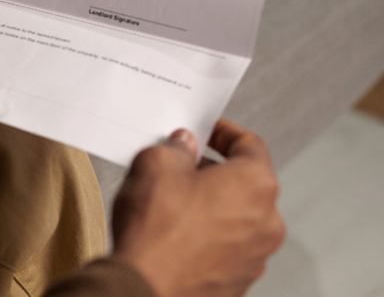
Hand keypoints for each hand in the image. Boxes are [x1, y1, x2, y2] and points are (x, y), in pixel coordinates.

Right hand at [111, 120, 284, 296]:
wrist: (145, 289)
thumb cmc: (155, 232)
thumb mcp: (155, 165)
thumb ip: (176, 148)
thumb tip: (183, 147)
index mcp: (254, 184)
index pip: (250, 144)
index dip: (224, 133)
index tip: (208, 132)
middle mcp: (267, 221)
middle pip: (246, 183)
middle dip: (215, 171)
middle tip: (182, 167)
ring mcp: (256, 256)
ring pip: (238, 217)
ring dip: (212, 206)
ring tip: (173, 204)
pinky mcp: (239, 281)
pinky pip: (228, 247)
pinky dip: (209, 236)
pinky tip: (176, 234)